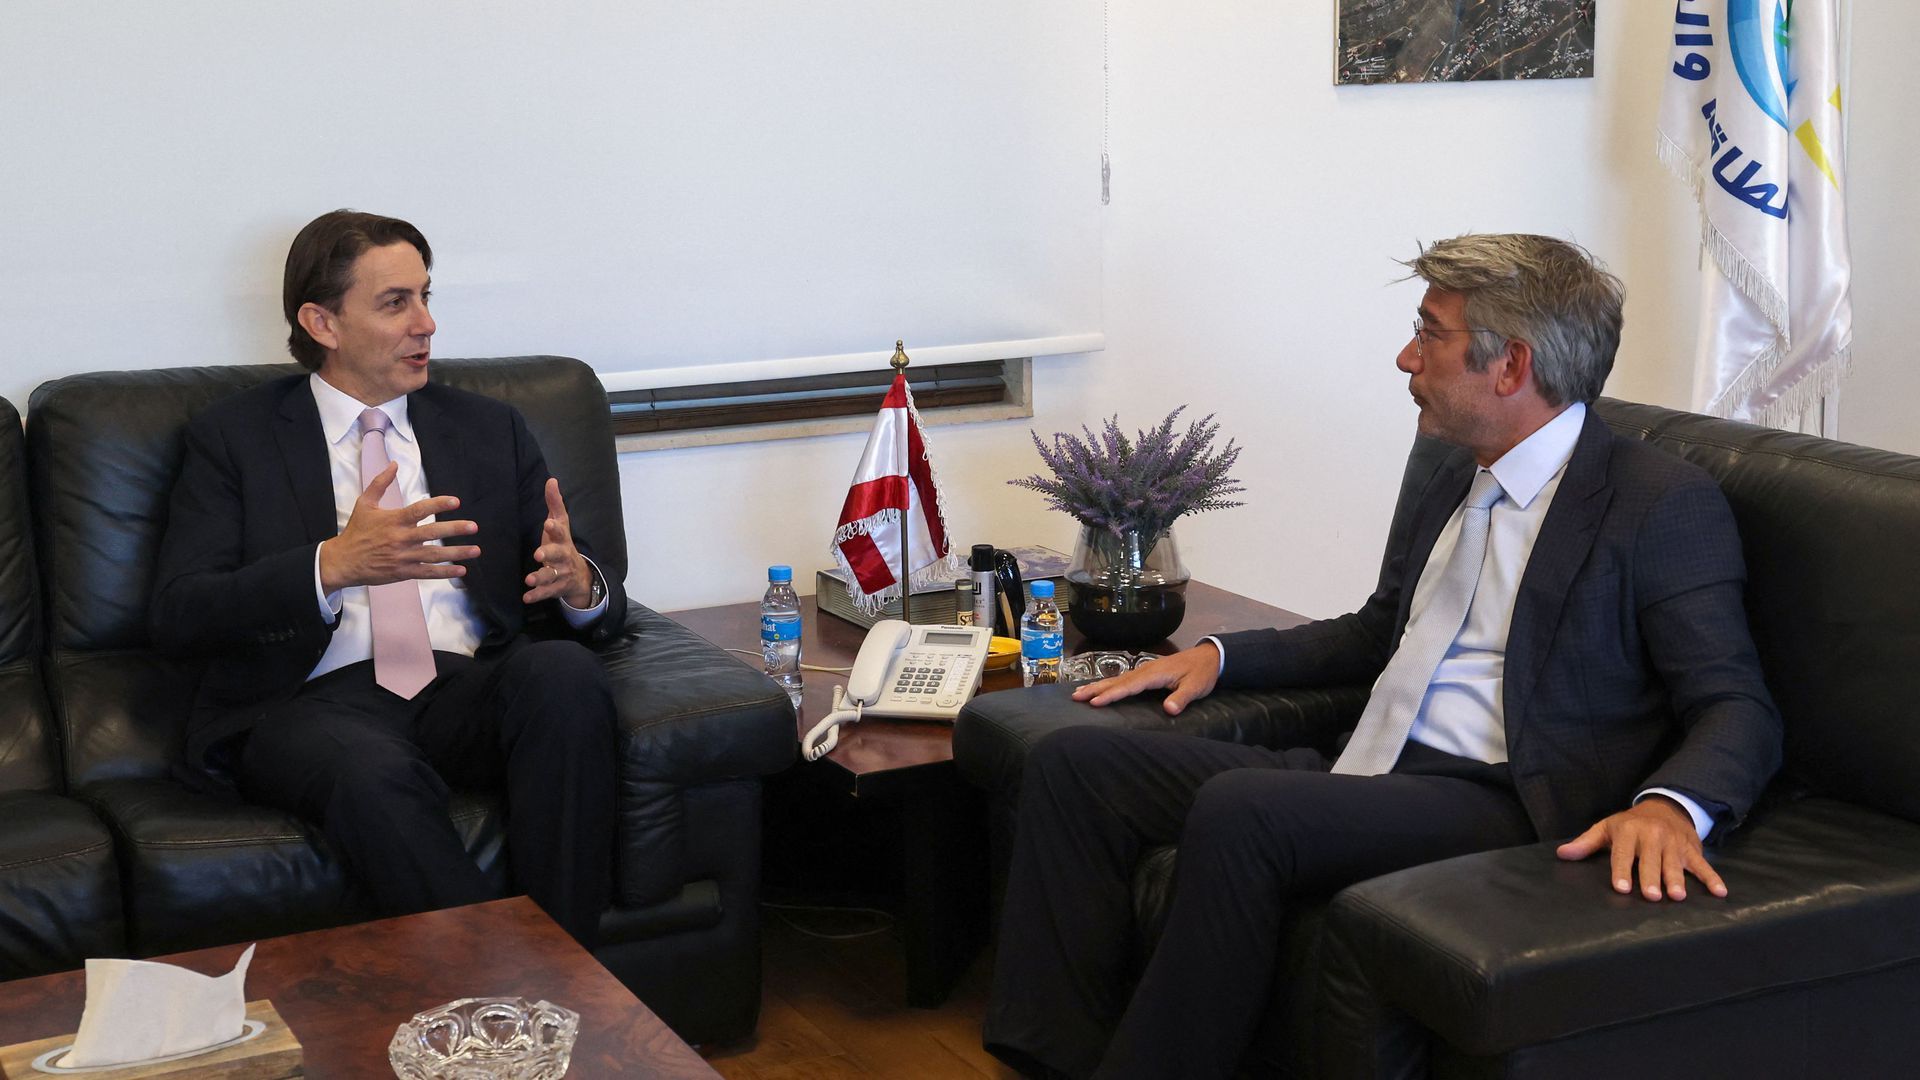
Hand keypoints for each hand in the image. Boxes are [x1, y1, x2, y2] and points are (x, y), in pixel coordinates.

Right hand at [319, 463, 479, 591]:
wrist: (343, 561)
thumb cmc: (356, 531)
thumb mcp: (364, 503)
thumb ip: (380, 483)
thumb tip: (394, 464)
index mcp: (394, 520)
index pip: (419, 510)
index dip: (438, 504)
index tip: (456, 502)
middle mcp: (401, 538)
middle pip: (432, 532)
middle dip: (454, 529)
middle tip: (473, 526)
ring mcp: (403, 557)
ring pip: (434, 555)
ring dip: (456, 553)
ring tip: (475, 550)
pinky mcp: (403, 572)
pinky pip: (427, 572)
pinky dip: (445, 572)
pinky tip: (461, 570)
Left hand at [523, 478, 593, 606]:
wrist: (579, 576)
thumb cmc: (562, 544)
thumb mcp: (561, 525)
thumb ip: (554, 504)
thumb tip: (551, 480)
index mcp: (562, 539)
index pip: (561, 532)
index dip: (555, 528)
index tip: (548, 523)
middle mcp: (564, 556)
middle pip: (559, 554)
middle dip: (549, 554)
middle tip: (538, 554)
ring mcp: (561, 573)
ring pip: (552, 575)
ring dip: (540, 577)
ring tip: (529, 579)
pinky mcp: (556, 588)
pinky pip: (547, 592)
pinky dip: (537, 595)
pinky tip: (527, 597)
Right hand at [1070, 642, 1220, 714]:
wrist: (1209, 657)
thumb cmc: (1202, 673)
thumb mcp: (1196, 687)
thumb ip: (1181, 698)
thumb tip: (1168, 710)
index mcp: (1155, 674)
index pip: (1129, 686)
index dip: (1112, 695)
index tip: (1095, 703)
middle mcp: (1146, 670)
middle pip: (1117, 681)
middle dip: (1096, 689)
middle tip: (1076, 696)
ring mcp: (1145, 670)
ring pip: (1117, 679)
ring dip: (1098, 686)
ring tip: (1079, 693)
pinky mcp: (1147, 673)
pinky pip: (1123, 679)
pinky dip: (1109, 684)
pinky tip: (1101, 688)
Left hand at [1556, 796, 1725, 901]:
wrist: (1665, 806)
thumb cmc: (1630, 824)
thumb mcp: (1606, 829)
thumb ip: (1586, 843)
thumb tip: (1562, 855)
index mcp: (1629, 832)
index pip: (1623, 854)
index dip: (1621, 871)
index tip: (1621, 888)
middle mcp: (1653, 836)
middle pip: (1651, 861)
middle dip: (1651, 878)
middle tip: (1651, 896)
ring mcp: (1675, 843)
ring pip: (1675, 863)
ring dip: (1677, 879)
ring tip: (1677, 897)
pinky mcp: (1692, 849)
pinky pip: (1703, 864)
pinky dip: (1712, 878)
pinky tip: (1719, 893)